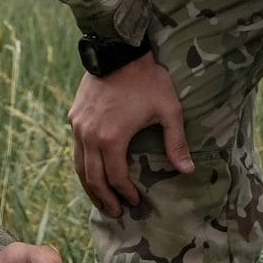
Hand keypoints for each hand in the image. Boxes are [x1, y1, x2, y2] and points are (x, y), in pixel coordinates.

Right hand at [70, 55, 192, 214]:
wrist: (118, 50)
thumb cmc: (147, 80)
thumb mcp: (168, 110)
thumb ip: (176, 143)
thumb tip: (188, 170)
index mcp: (112, 139)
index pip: (116, 177)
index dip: (126, 193)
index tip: (135, 202)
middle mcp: (90, 136)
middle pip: (92, 178)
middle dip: (104, 198)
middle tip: (116, 212)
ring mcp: (79, 126)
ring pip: (79, 166)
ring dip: (90, 186)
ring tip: (101, 200)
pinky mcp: (74, 116)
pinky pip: (76, 149)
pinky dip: (83, 166)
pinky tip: (93, 171)